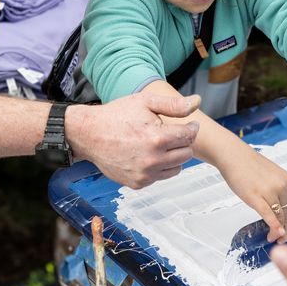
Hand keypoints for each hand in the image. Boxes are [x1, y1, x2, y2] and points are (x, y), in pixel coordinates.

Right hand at [66, 94, 199, 188]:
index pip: (189, 136)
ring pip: (176, 168)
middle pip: (186, 154)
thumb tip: (197, 102)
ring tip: (160, 144)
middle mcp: (152, 160)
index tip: (189, 125)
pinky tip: (148, 154)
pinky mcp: (137, 183)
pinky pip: (160, 177)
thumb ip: (174, 105)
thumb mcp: (145, 102)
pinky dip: (159, 167)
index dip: (191, 128)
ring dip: (173, 156)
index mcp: (157, 138)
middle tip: (172, 133)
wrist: (89, 134)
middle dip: (183, 143)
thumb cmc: (116, 115)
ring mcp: (144, 175)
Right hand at [218, 143, 286, 241]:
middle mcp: (283, 186)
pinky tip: (274, 234)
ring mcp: (270, 191)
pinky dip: (274, 226)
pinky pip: (269, 214)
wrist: (233, 155)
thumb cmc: (249, 166)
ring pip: (280, 217)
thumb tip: (279, 211)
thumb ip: (278, 191)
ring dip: (278, 231)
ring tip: (271, 237)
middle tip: (283, 240)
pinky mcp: (256, 196)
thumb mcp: (271, 177)